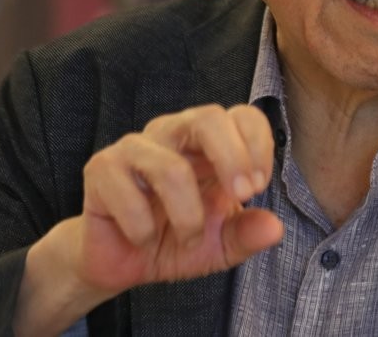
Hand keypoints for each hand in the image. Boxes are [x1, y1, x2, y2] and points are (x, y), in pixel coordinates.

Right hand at [16, 104, 282, 333]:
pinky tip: (142, 239)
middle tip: (242, 196)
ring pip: (172, 169)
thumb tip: (275, 229)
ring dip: (188, 217)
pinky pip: (130, 198)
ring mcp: (136, 147)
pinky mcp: (102, 168)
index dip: (258, 144)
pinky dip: (144, 231)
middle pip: (208, 118)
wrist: (120, 262)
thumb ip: (246, 234)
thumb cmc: (175, 240)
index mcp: (208, 142)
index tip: (260, 186)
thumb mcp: (220, 245)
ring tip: (189, 239)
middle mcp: (173, 133)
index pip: (241, 116)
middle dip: (232, 159)